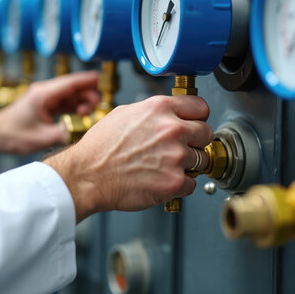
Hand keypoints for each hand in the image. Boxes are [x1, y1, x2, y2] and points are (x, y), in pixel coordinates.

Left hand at [0, 71, 100, 158]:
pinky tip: (80, 117)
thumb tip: (84, 131)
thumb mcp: (42, 137)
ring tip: (88, 115)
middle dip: (88, 95)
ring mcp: (45, 98)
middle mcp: (45, 92)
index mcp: (43, 94)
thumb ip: (65, 132)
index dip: (88, 81)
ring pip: (71, 96)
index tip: (102, 80)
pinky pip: (65, 103)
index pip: (71, 82)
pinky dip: (74, 108)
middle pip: (74, 88)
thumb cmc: (12, 134)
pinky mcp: (45, 106)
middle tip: (96, 108)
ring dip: (82, 103)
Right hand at [44, 95, 212, 222]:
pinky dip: (180, 185)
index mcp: (160, 108)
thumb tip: (167, 114)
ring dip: (189, 165)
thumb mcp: (124, 113)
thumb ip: (152, 112)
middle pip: (206, 133)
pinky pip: (191, 184)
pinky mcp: (174, 182)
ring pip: (202, 160)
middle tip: (181, 148)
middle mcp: (172, 129)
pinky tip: (162, 180)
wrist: (88, 175)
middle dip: (196, 141)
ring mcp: (175, 156)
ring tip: (166, 166)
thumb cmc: (100, 147)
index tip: (194, 124)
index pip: (201, 107)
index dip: (197, 118)